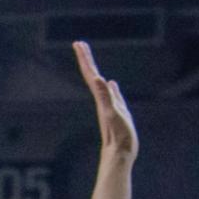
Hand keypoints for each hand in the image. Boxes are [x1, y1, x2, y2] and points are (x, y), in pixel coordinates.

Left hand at [74, 40, 137, 159]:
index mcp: (101, 97)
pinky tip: (111, 83)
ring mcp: (108, 105)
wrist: (119, 154)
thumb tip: (99, 79)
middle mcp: (102, 100)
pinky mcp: (116, 112)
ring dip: (95, 70)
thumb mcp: (113, 113)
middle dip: (86, 59)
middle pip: (92, 75)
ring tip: (91, 60)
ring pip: (100, 83)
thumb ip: (106, 96)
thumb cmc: (118, 136)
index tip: (78, 43)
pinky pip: (111, 94)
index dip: (85, 58)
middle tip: (80, 44)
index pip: (91, 73)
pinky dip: (109, 86)